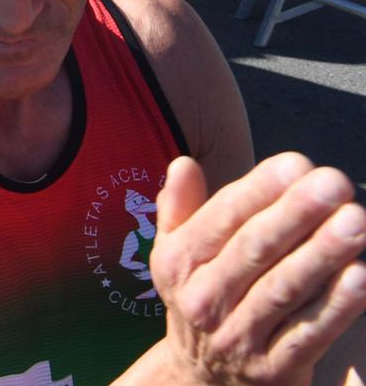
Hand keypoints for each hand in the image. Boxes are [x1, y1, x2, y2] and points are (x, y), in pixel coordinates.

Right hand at [150, 152, 365, 381]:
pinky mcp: (272, 370)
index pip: (222, 217)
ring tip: (356, 221)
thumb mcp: (178, 255)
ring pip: (283, 289)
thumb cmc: (204, 299)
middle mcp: (201, 299)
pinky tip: (361, 277)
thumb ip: (181, 207)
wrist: (201, 381)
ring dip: (322, 254)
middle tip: (336, 183)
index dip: (260, 188)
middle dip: (297, 213)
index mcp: (178, 262)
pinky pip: (308, 334)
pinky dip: (336, 306)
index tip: (298, 162)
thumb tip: (185, 164)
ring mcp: (237, 337)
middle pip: (253, 249)